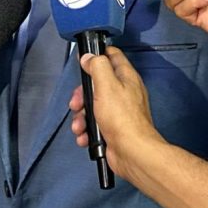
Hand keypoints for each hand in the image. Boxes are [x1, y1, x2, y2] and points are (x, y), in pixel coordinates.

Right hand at [68, 47, 163, 178]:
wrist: (131, 152)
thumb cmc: (122, 118)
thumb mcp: (106, 85)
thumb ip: (97, 66)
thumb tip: (89, 57)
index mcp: (126, 77)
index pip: (112, 56)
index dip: (96, 55)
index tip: (83, 60)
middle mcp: (123, 92)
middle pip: (96, 84)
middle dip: (82, 94)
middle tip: (76, 103)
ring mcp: (118, 111)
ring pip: (92, 106)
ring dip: (81, 116)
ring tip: (79, 125)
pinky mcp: (112, 128)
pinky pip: (94, 124)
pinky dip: (86, 130)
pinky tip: (84, 136)